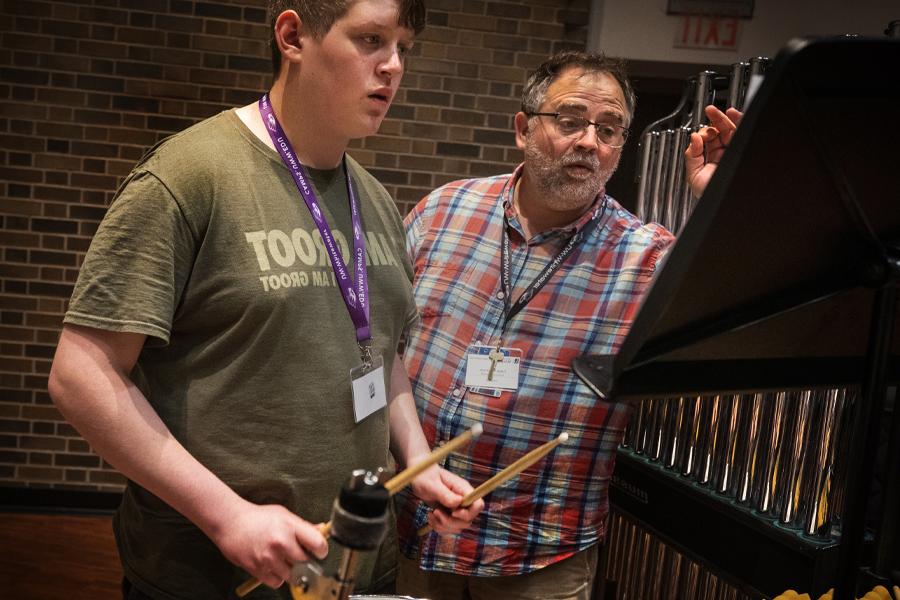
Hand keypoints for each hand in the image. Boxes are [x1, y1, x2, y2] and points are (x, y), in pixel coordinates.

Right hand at [210, 500, 327, 588]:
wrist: (230, 522)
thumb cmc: (258, 517)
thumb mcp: (283, 514)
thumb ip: (302, 526)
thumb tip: (321, 531)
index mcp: (290, 526)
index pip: (318, 544)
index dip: (321, 550)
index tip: (318, 552)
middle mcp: (281, 542)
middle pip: (306, 563)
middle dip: (306, 562)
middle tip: (300, 556)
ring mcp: (269, 557)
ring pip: (292, 575)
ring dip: (291, 570)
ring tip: (283, 559)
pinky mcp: (258, 569)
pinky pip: (277, 582)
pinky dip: (277, 577)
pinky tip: (273, 566)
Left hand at [409, 463, 484, 534]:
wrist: (419, 477)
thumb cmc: (425, 476)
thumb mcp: (431, 484)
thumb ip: (445, 494)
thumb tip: (458, 503)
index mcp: (462, 489)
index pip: (478, 505)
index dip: (468, 513)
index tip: (452, 512)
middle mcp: (463, 499)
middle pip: (468, 520)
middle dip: (451, 522)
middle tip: (436, 512)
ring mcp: (457, 508)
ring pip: (458, 526)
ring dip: (443, 525)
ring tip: (431, 514)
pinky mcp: (449, 514)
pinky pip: (449, 528)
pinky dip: (439, 527)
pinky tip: (430, 517)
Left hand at [684, 105, 742, 197]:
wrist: (721, 202)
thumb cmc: (709, 194)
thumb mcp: (694, 176)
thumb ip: (691, 156)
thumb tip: (694, 138)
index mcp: (711, 159)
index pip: (708, 139)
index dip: (704, 133)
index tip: (700, 135)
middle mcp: (724, 155)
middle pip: (720, 131)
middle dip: (714, 120)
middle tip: (709, 112)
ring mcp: (734, 152)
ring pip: (731, 130)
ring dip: (724, 118)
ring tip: (716, 111)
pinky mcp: (742, 151)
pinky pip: (742, 133)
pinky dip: (739, 121)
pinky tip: (732, 113)